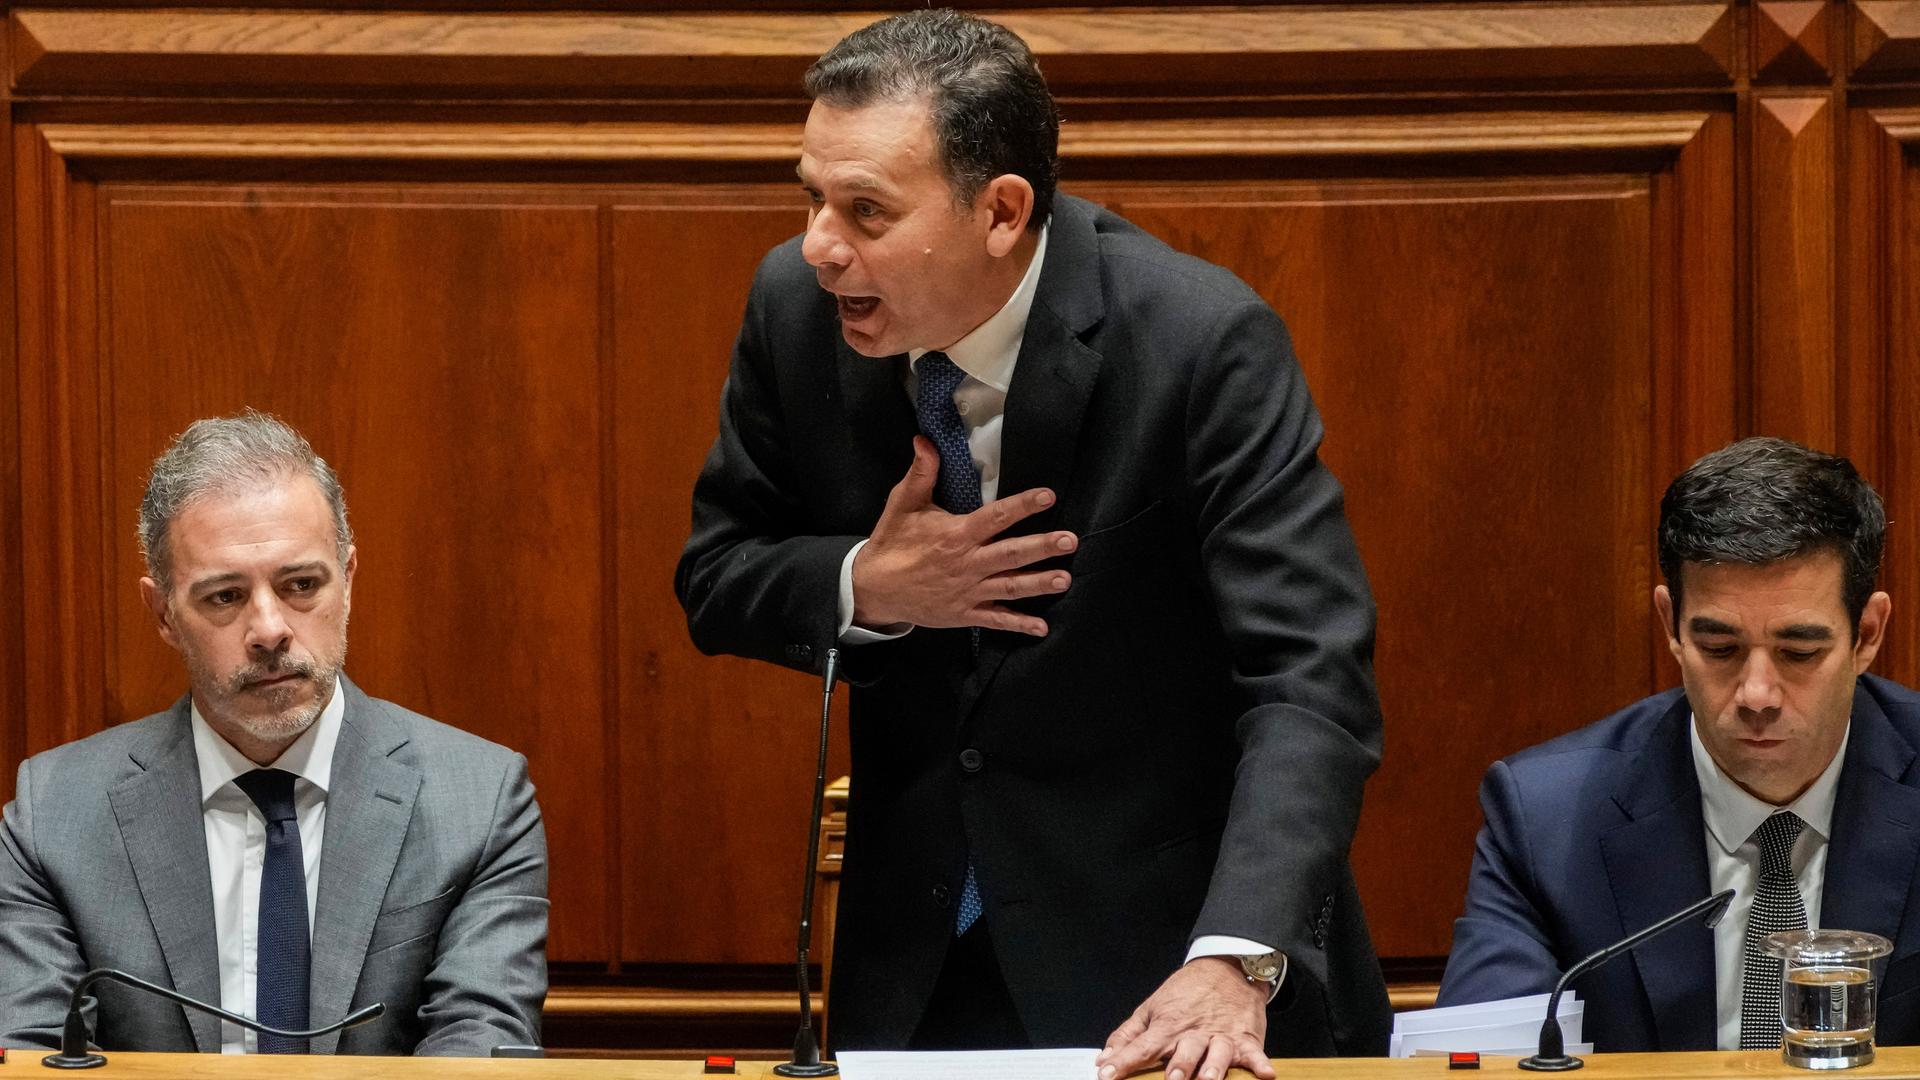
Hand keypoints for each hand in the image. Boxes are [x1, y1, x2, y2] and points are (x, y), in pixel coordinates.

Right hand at [851, 436, 1075, 634]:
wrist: (873, 589)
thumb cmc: (892, 543)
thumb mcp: (902, 505)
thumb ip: (920, 473)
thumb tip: (925, 440)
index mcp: (955, 535)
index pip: (995, 517)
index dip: (1022, 505)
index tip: (1047, 496)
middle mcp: (966, 564)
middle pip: (1010, 554)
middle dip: (1041, 547)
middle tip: (1069, 540)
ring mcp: (968, 592)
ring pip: (1009, 587)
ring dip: (1038, 583)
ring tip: (1064, 578)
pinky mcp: (965, 614)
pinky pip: (995, 619)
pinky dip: (1018, 625)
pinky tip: (1041, 628)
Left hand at [1096, 958, 1274, 1079]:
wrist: (1226, 967)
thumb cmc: (1186, 993)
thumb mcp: (1152, 1008)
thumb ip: (1128, 1035)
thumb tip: (1104, 1058)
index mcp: (1168, 1026)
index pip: (1142, 1047)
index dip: (1124, 1062)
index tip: (1107, 1075)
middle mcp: (1194, 1033)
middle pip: (1184, 1052)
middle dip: (1178, 1066)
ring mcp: (1221, 1035)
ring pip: (1217, 1053)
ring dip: (1213, 1066)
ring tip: (1208, 1079)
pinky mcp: (1245, 1038)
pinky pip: (1254, 1052)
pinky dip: (1260, 1063)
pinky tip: (1265, 1073)